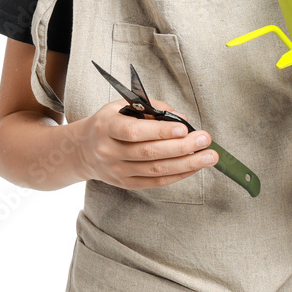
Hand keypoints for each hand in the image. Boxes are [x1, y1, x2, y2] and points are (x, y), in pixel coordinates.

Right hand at [76, 98, 218, 189]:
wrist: (83, 150)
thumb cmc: (109, 122)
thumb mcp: (122, 106)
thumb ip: (151, 109)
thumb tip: (182, 119)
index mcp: (106, 127)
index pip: (134, 131)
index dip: (159, 131)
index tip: (184, 128)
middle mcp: (109, 152)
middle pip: (149, 153)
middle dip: (181, 147)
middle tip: (205, 139)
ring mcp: (117, 171)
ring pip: (155, 171)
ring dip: (186, 164)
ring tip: (208, 156)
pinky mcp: (126, 184)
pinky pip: (155, 182)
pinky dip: (177, 175)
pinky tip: (194, 167)